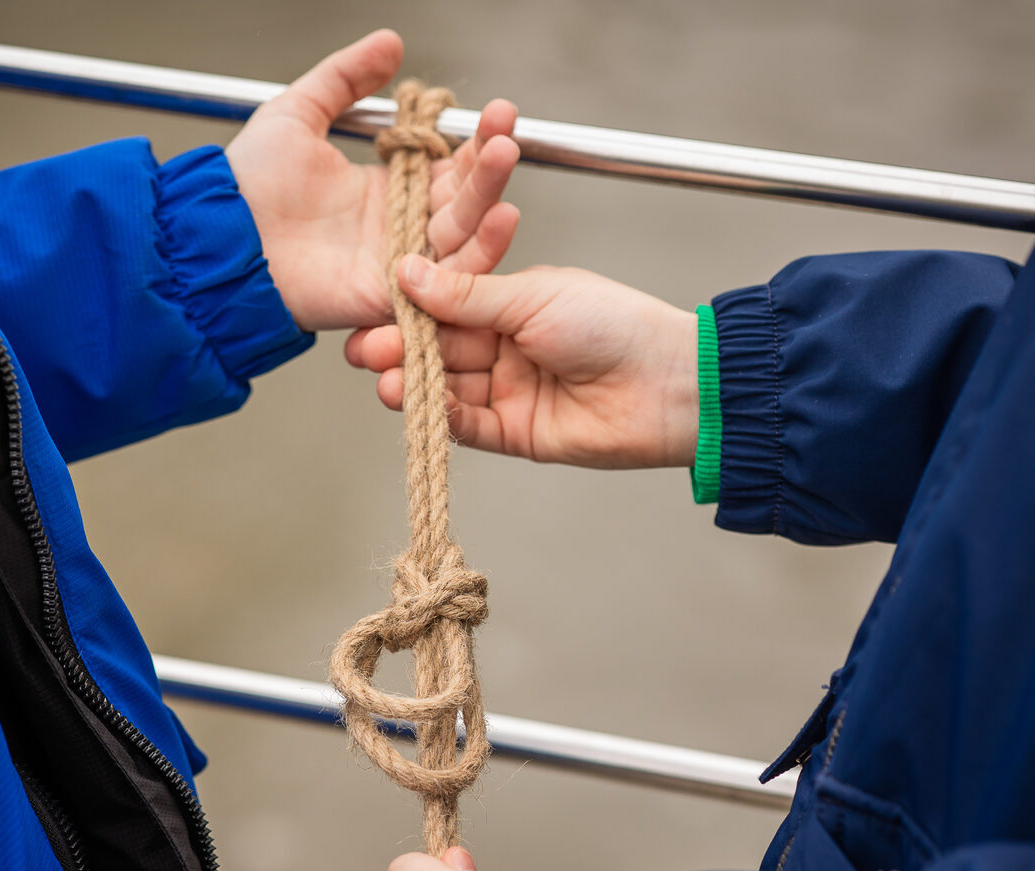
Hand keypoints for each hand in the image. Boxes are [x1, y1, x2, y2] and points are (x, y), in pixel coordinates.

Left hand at [225, 31, 520, 332]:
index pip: (446, 166)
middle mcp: (397, 227)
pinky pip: (448, 283)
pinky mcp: (392, 296)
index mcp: (382, 189)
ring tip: (503, 157)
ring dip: (490, 199)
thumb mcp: (298, 112)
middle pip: (464, 200)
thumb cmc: (248, 186)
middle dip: (489, 164)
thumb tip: (388, 44)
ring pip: (464, 236)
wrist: (220, 235)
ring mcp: (398, 263)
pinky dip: (478, 255)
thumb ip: (344, 77)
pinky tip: (499, 220)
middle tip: (505, 131)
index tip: (496, 112)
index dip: (474, 140)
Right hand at [345, 257, 699, 468]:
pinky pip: (467, 427)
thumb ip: (465, 294)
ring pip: (446, 389)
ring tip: (386, 378)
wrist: (666, 384)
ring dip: (413, 385)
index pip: (445, 307)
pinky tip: (419, 404)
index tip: (373, 310)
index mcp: (510, 303)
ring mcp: (508, 391)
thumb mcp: (531, 296)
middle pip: (438, 350)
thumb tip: (409, 272)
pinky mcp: (514, 434)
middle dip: (401, 350)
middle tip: (368, 350)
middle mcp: (505, 347)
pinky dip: (441, 417)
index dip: (408, 311)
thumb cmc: (613, 324)